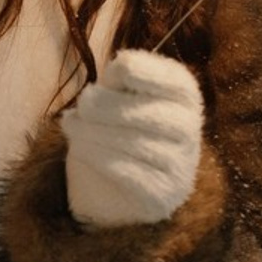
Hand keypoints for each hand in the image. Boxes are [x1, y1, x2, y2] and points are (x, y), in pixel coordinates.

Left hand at [62, 49, 202, 227]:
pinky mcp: (162, 195)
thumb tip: (121, 66)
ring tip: (71, 126)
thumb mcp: (113, 96)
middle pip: (157, 116)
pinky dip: (98, 158)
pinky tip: (79, 149)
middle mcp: (189, 133)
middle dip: (110, 106)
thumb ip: (118, 80)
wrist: (107, 182)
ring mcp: (180, 166)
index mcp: (182, 100)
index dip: (153, 73)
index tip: (121, 66)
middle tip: (82, 104)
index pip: (180, 85)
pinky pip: (129, 173)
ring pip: (139, 145)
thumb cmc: (111, 126)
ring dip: (95, 133)